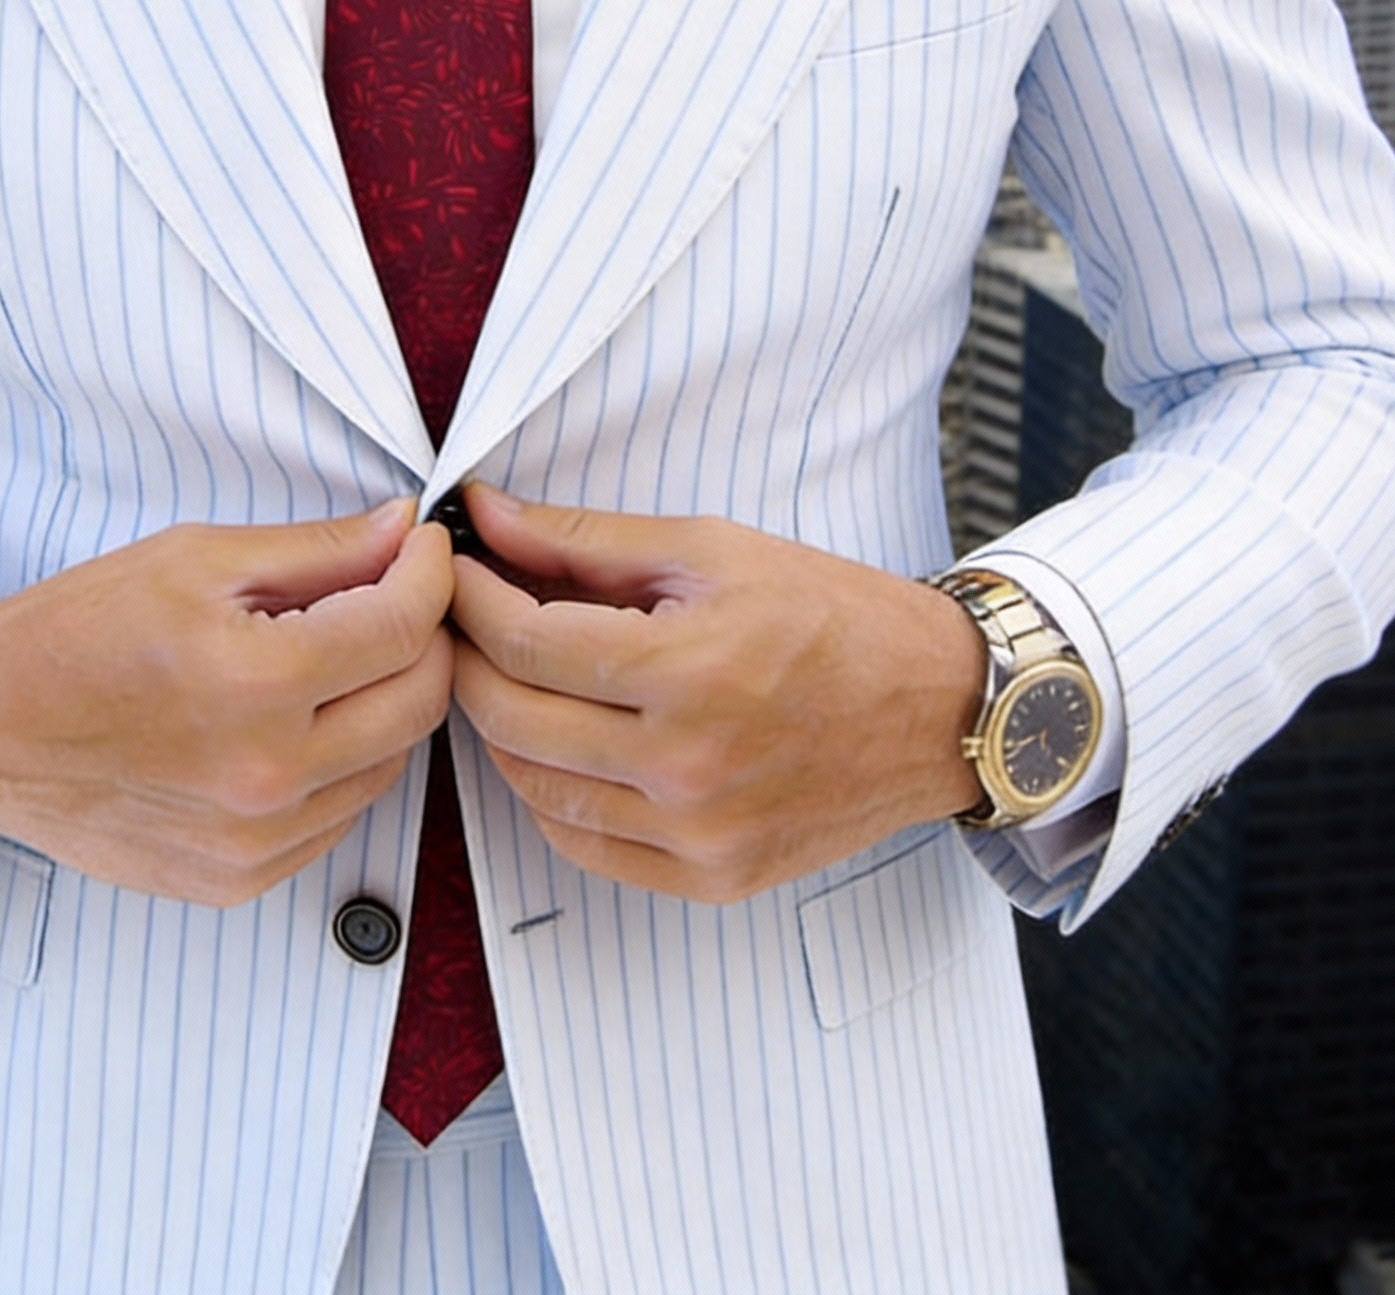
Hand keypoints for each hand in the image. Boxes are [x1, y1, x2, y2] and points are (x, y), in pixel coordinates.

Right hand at [0, 503, 452, 905]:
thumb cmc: (74, 633)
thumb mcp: (195, 559)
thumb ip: (316, 550)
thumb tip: (403, 531)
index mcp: (254, 684)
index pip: (403, 626)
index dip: (431, 573)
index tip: (424, 547)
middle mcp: (265, 776)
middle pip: (420, 700)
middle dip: (425, 634)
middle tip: (395, 593)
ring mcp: (256, 842)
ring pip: (391, 761)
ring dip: (387, 700)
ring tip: (336, 655)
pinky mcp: (240, 879)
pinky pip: (341, 814)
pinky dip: (344, 761)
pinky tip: (299, 720)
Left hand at [449, 486, 984, 903]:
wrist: (938, 708)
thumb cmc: (833, 616)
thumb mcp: (711, 550)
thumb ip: (586, 540)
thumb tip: (486, 516)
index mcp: (689, 670)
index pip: (524, 642)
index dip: (470, 599)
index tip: (456, 570)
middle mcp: (687, 766)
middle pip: (511, 717)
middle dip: (468, 658)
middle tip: (466, 618)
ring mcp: (697, 835)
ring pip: (533, 788)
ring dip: (501, 726)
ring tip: (512, 674)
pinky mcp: (710, 879)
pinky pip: (582, 845)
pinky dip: (549, 793)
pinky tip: (560, 743)